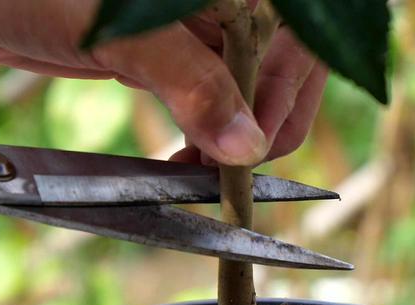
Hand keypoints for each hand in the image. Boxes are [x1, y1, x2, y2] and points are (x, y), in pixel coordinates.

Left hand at [0, 0, 326, 165]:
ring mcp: (194, 29)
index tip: (252, 155)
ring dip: (231, 142)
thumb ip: (189, 82)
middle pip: (280, 74)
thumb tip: (246, 146)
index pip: (298, 46)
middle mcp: (221, 7)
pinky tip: (186, 161)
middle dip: (262, 130)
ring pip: (244, 94)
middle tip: (225, 177)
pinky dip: (202, 136)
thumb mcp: (117, 32)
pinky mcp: (164, 55)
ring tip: (200, 176)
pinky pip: (205, 100)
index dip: (287, 102)